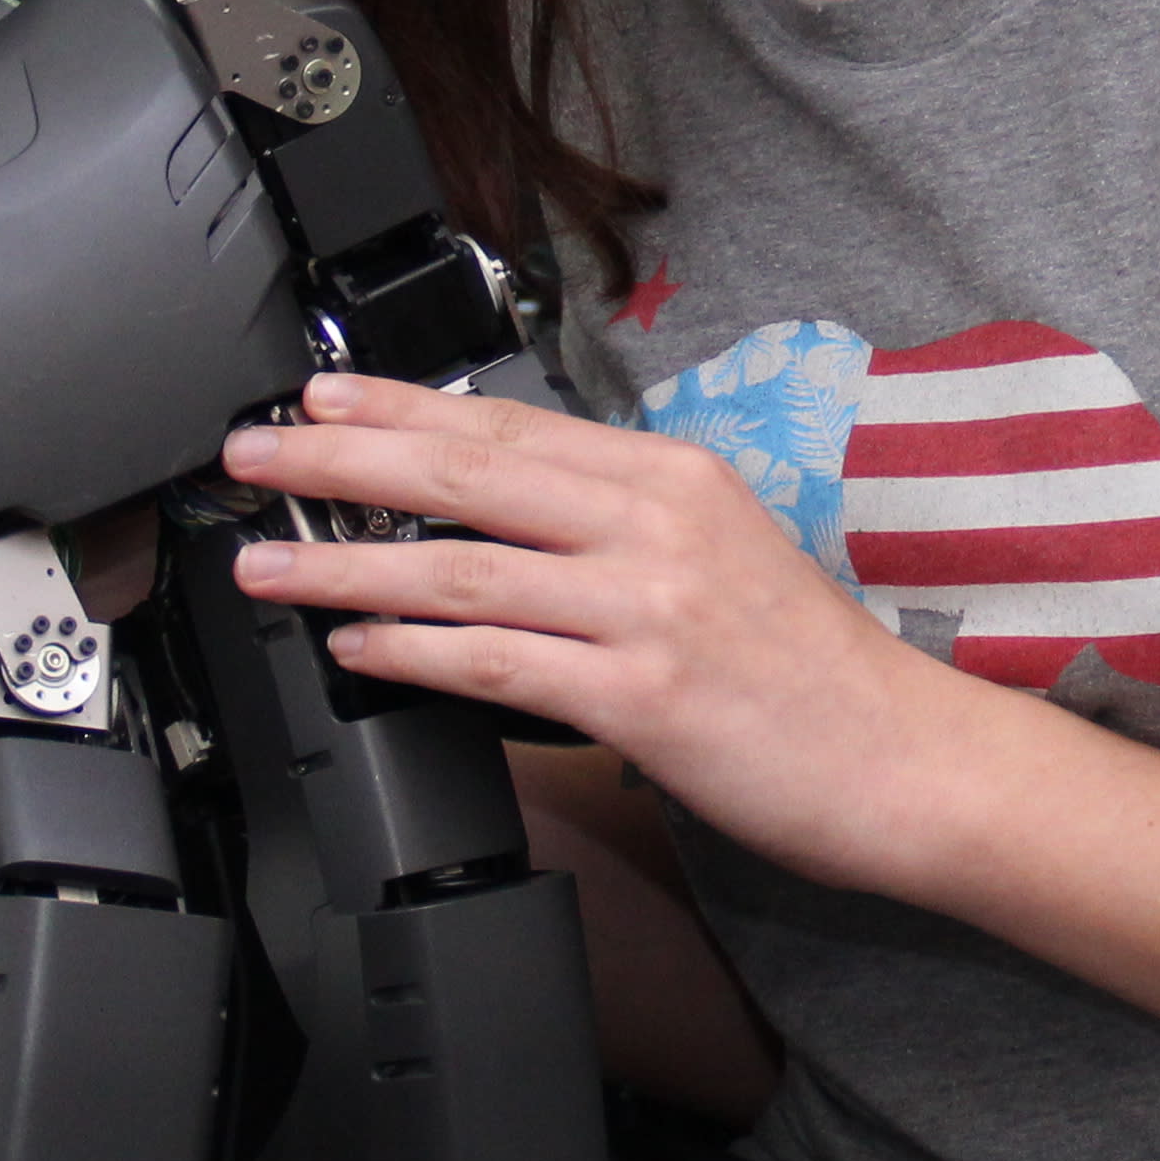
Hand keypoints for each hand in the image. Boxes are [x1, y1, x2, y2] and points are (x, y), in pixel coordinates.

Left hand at [218, 374, 1031, 903]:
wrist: (906, 761)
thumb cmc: (812, 671)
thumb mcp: (722, 553)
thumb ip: (620, 524)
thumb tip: (501, 517)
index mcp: (675, 477)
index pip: (508, 424)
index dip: (400, 408)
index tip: (321, 399)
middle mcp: (658, 525)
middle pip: (467, 475)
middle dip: (342, 462)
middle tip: (254, 456)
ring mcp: (649, 608)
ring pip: (462, 569)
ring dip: (345, 566)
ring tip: (267, 565)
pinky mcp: (642, 695)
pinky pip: (497, 664)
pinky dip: (411, 652)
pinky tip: (354, 646)